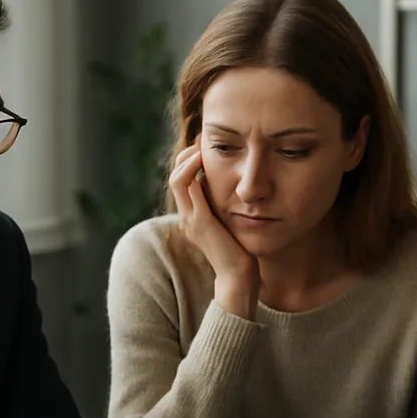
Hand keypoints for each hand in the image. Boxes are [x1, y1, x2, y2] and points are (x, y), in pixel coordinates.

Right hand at [170, 139, 259, 318]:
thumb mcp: (232, 224)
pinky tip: (205, 158)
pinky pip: (187, 185)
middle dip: (187, 154)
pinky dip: (192, 168)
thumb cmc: (240, 252)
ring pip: (177, 177)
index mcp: (193, 217)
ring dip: (188, 157)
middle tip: (203, 139)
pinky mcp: (199, 220)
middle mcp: (187, 217)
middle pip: (176, 175)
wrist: (239, 278)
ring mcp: (190, 219)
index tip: (206, 147)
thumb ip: (228, 209)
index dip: (190, 160)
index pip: (182, 180)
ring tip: (202, 144)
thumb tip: (238, 189)